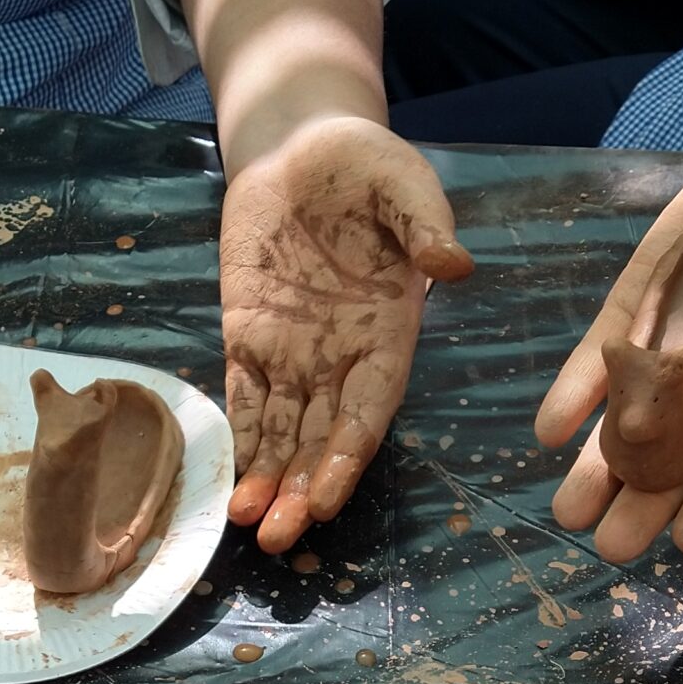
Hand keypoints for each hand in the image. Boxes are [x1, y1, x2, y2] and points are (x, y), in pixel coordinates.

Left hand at [221, 116, 472, 552]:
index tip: (325, 497)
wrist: (305, 145)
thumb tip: (452, 263)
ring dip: (268, 482)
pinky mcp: (248, 337)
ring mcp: (293, 353)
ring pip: (282, 433)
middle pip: (322, 437)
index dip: (345, 456)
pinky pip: (244, 400)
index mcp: (387, 332)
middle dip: (301, 489)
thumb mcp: (404, 182)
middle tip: (279, 537)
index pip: (367, 409)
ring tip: (249, 527)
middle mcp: (342, 357)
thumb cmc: (366, 164)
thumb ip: (424, 224)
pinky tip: (230, 488)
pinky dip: (239, 443)